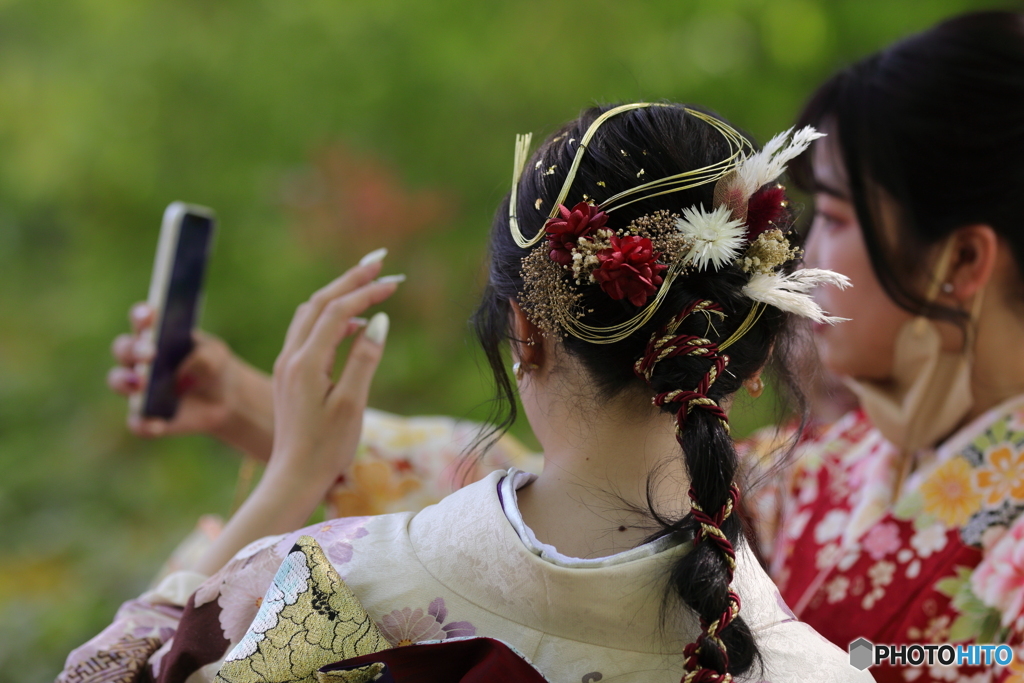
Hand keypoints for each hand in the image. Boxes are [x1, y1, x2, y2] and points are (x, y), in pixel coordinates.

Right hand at [108, 304, 274, 459]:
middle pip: (123, 349)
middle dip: (134, 349)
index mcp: (155, 334)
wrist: (225, 399)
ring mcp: (138, 388)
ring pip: (119, 381)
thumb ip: (203, 357)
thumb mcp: (217, 356)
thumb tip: (182, 374)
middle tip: (150, 353)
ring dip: (125, 381)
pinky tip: (158, 424)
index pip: (141, 319)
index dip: (142, 315)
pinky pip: (137, 421)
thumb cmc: (214, 366)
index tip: (149, 316)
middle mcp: (138, 359)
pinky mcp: (145, 415)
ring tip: (142, 384)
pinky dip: (144, 423)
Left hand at [263, 260, 399, 495]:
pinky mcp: (289, 374)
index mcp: (306, 362)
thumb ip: (364, 359)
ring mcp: (287, 364)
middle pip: (319, 302)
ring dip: (338, 294)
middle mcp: (291, 356)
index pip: (337, 311)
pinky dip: (331, 317)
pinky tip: (353, 326)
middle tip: (380, 261)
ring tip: (368, 284)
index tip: (395, 282)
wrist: (293, 477)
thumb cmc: (327, 447)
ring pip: (310, 313)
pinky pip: (308, 331)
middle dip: (350, 279)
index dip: (366, 292)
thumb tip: (377, 320)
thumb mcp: (352, 404)